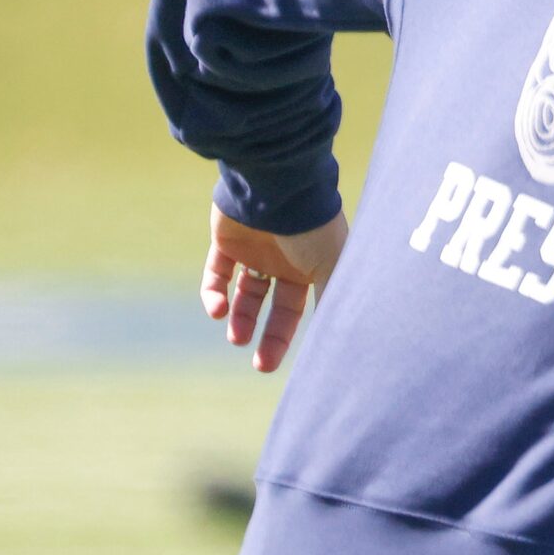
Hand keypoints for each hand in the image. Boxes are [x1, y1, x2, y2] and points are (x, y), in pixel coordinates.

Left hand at [202, 205, 348, 372]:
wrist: (275, 189)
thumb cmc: (310, 228)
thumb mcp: (331, 267)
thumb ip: (332, 301)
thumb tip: (339, 341)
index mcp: (314, 267)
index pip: (302, 308)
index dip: (289, 334)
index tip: (279, 362)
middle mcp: (287, 261)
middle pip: (276, 307)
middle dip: (268, 336)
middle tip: (261, 365)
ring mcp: (257, 250)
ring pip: (246, 293)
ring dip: (239, 318)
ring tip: (235, 337)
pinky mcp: (227, 242)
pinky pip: (217, 274)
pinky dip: (214, 294)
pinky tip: (217, 309)